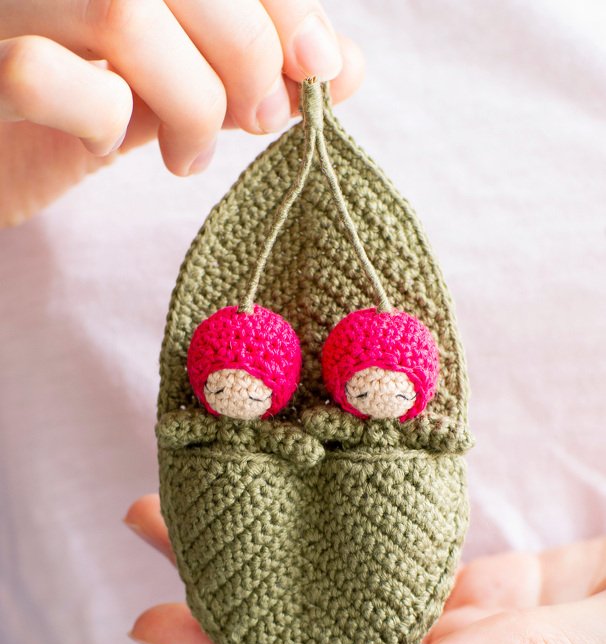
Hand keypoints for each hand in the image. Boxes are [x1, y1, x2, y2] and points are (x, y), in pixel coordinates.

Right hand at [0, 1, 363, 225]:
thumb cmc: (85, 106)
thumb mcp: (181, 79)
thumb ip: (255, 68)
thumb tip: (347, 68)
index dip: (286, 7)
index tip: (316, 68)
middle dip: (249, 58)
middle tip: (256, 121)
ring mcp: (13, 3)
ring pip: (125, 15)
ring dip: (190, 101)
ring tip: (192, 155)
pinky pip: (46, 77)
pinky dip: (102, 120)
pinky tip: (106, 142)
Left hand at [123, 494, 605, 643]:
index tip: (157, 618)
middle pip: (324, 626)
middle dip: (236, 581)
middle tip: (155, 521)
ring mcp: (469, 626)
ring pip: (358, 584)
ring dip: (287, 543)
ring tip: (215, 498)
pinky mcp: (492, 590)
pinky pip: (406, 560)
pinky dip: (355, 531)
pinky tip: (310, 503)